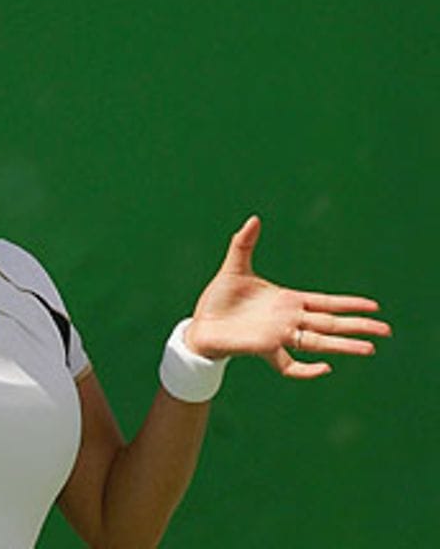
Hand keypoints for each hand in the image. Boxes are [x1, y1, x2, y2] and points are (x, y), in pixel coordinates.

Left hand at [185, 216, 391, 378]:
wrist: (200, 324)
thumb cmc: (218, 299)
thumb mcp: (234, 267)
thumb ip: (244, 243)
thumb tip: (254, 218)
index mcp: (287, 301)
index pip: (325, 302)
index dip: (348, 303)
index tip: (373, 306)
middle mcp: (288, 320)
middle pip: (330, 322)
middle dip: (357, 325)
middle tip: (386, 331)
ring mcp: (278, 335)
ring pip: (318, 341)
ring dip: (343, 345)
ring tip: (369, 349)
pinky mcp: (264, 349)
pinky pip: (289, 363)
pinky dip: (306, 368)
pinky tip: (324, 368)